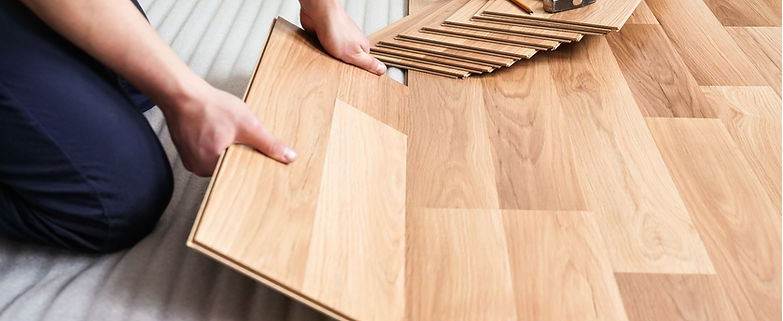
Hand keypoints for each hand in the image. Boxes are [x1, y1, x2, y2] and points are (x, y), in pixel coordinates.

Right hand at [162, 80, 295, 175]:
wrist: (183, 93)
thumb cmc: (209, 106)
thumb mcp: (247, 125)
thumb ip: (268, 144)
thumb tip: (288, 157)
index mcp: (211, 165)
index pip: (240, 175)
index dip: (251, 164)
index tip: (255, 154)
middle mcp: (198, 168)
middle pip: (230, 168)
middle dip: (239, 154)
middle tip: (237, 136)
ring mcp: (191, 160)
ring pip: (219, 160)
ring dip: (227, 148)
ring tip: (225, 131)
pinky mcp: (187, 151)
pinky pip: (208, 153)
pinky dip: (216, 144)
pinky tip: (217, 131)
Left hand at [300, 2, 386, 74]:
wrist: (319, 13)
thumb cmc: (337, 29)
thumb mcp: (355, 54)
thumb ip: (368, 63)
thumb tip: (383, 70)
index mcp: (361, 47)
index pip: (363, 64)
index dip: (359, 72)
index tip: (355, 80)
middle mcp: (350, 42)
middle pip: (349, 61)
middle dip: (343, 67)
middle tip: (338, 73)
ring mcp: (337, 39)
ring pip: (335, 56)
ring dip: (330, 60)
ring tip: (328, 65)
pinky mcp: (324, 37)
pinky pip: (323, 50)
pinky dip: (321, 53)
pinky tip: (319, 56)